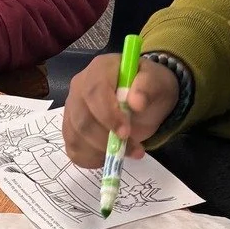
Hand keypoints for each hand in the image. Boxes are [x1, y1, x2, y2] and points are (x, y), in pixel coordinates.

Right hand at [63, 52, 179, 165]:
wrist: (143, 99)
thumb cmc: (148, 88)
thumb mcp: (158, 82)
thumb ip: (148, 87)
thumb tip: (136, 102)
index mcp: (100, 69)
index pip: (94, 92)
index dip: (108, 115)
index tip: (126, 132)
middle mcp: (79, 87)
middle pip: (82, 119)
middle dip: (106, 140)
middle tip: (133, 149)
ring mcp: (72, 108)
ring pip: (76, 136)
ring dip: (101, 152)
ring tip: (126, 153)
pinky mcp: (72, 128)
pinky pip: (74, 148)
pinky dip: (90, 159)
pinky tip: (109, 157)